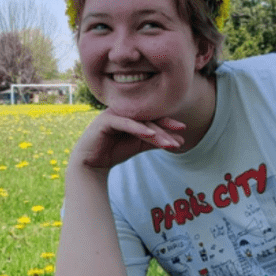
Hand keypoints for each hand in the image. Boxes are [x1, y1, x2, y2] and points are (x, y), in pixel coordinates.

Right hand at [70, 109, 185, 169]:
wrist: (91, 164)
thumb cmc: (114, 152)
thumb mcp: (140, 145)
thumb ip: (156, 141)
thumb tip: (180, 141)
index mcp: (131, 114)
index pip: (152, 116)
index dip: (168, 123)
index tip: (183, 129)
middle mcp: (123, 111)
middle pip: (148, 118)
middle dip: (164, 130)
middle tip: (178, 139)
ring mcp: (113, 114)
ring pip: (139, 122)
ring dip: (155, 132)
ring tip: (168, 143)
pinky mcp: (105, 121)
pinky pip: (125, 123)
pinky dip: (138, 128)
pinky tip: (150, 135)